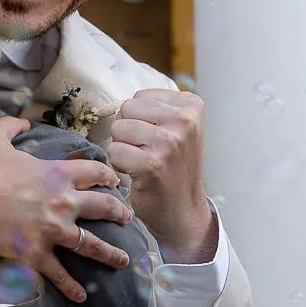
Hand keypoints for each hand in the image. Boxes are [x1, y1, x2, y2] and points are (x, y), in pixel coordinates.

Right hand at [0, 118, 131, 303]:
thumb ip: (12, 125)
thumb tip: (23, 121)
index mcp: (56, 174)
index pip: (94, 172)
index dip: (108, 175)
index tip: (115, 181)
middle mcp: (62, 203)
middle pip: (102, 207)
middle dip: (119, 212)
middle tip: (127, 218)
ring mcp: (51, 231)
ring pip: (91, 244)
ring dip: (110, 254)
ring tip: (124, 261)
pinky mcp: (35, 254)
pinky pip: (59, 274)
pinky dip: (71, 287)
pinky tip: (82, 296)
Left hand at [107, 89, 217, 261]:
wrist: (183, 210)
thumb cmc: (173, 167)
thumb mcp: (177, 128)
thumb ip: (155, 108)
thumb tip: (120, 102)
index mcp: (191, 105)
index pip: (139, 97)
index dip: (139, 120)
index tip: (158, 139)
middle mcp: (184, 121)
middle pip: (126, 109)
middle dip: (129, 131)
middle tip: (148, 152)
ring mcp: (169, 142)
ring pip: (118, 129)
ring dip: (123, 148)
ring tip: (143, 162)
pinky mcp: (152, 164)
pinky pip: (114, 152)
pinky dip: (119, 165)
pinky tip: (138, 174)